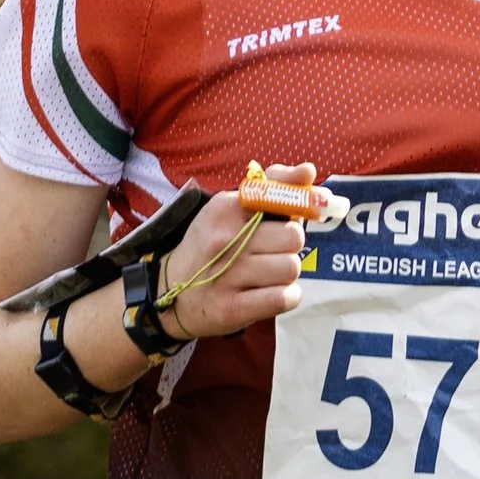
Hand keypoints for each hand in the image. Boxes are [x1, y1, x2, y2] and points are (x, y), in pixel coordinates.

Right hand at [161, 162, 317, 337]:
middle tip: (274, 249)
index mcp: (226, 208)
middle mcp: (225, 240)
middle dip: (290, 244)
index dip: (301, 207)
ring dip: (287, 272)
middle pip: (293, 237)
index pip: (281, 198)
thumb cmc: (211, 243)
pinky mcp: (233, 308)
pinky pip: (283, 298)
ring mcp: (227, 275)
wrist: (171, 289)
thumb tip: (309, 170)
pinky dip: (286, 296)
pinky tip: (271, 291)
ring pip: (291, 268)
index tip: (306, 211)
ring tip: (269, 272)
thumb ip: (273, 186)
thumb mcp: (230, 208)